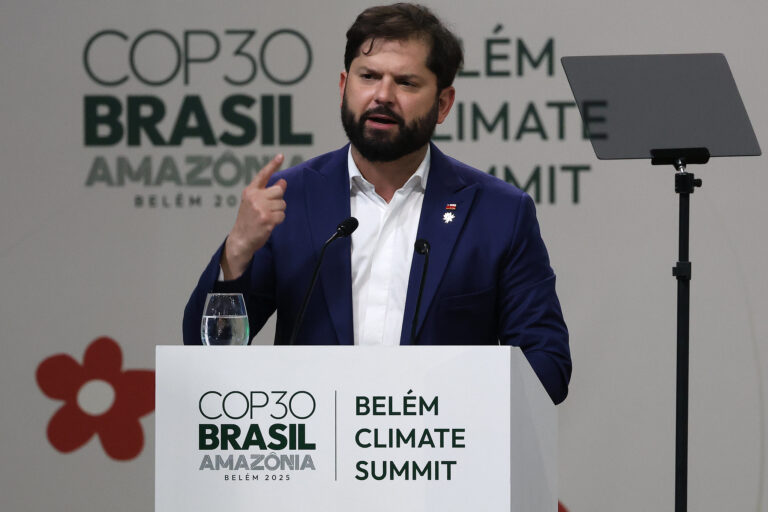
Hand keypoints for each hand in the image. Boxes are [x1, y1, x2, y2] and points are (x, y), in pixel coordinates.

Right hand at [221, 154, 285, 278]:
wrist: (241, 239)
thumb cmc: (248, 221)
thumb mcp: (253, 203)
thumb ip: (267, 192)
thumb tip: (283, 182)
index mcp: (250, 192)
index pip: (263, 175)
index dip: (273, 165)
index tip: (281, 155)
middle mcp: (254, 197)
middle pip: (278, 191)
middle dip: (277, 200)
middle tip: (268, 209)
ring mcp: (261, 208)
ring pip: (282, 204)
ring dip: (278, 212)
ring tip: (266, 218)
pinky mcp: (267, 219)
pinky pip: (282, 215)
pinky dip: (278, 220)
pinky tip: (269, 224)